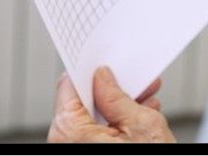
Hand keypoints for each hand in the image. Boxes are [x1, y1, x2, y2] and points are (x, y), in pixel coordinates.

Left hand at [47, 67, 173, 142]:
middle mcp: (62, 142)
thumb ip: (118, 97)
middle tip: (138, 83)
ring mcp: (71, 151)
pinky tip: (137, 123)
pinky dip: (112, 127)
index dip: (90, 69)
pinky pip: (92, 136)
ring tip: (145, 105)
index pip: (69, 84)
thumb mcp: (141, 125)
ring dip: (116, 109)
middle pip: (80, 102)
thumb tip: (104, 78)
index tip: (106, 61)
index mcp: (69, 130)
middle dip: (111, 91)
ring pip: (89, 119)